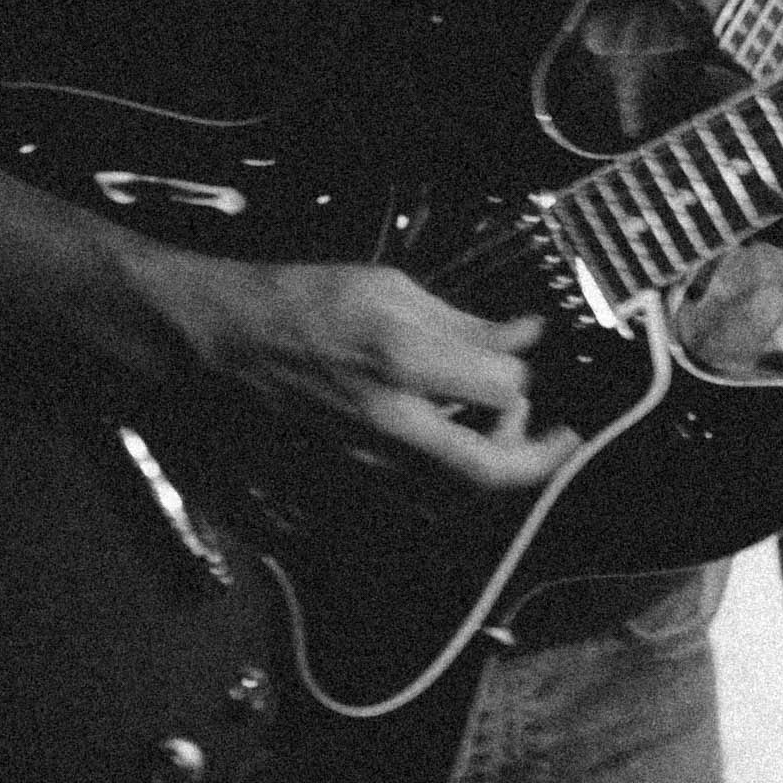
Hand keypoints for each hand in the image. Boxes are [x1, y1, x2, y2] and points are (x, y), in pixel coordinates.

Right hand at [145, 251, 571, 490]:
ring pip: (455, 490)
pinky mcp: (347, 477)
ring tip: (497, 431)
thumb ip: (465, 323)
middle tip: (561, 438)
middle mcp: (388, 422)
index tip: (523, 363)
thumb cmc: (302, 302)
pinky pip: (415, 493)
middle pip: (489, 472)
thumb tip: (526, 336)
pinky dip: (445, 476)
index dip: (524, 379)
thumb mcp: (389, 289)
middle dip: (538, 459)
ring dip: (488, 465)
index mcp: (402, 362)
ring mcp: (365, 460)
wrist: (221, 341)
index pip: (505, 392)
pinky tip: (447, 444)